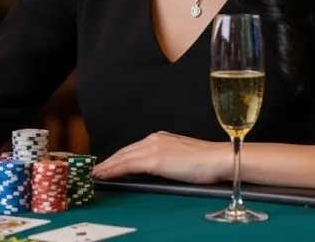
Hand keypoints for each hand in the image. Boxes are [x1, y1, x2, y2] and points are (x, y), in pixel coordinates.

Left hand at [92, 131, 228, 184]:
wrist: (218, 158)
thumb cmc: (207, 162)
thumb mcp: (182, 158)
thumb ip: (167, 160)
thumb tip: (157, 170)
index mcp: (161, 138)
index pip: (133, 148)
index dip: (119, 157)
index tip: (108, 164)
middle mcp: (154, 139)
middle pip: (124, 151)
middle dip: (109, 161)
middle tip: (96, 170)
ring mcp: (153, 148)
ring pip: (122, 157)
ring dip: (107, 166)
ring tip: (96, 174)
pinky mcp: (154, 159)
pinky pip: (127, 165)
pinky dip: (113, 170)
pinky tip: (105, 175)